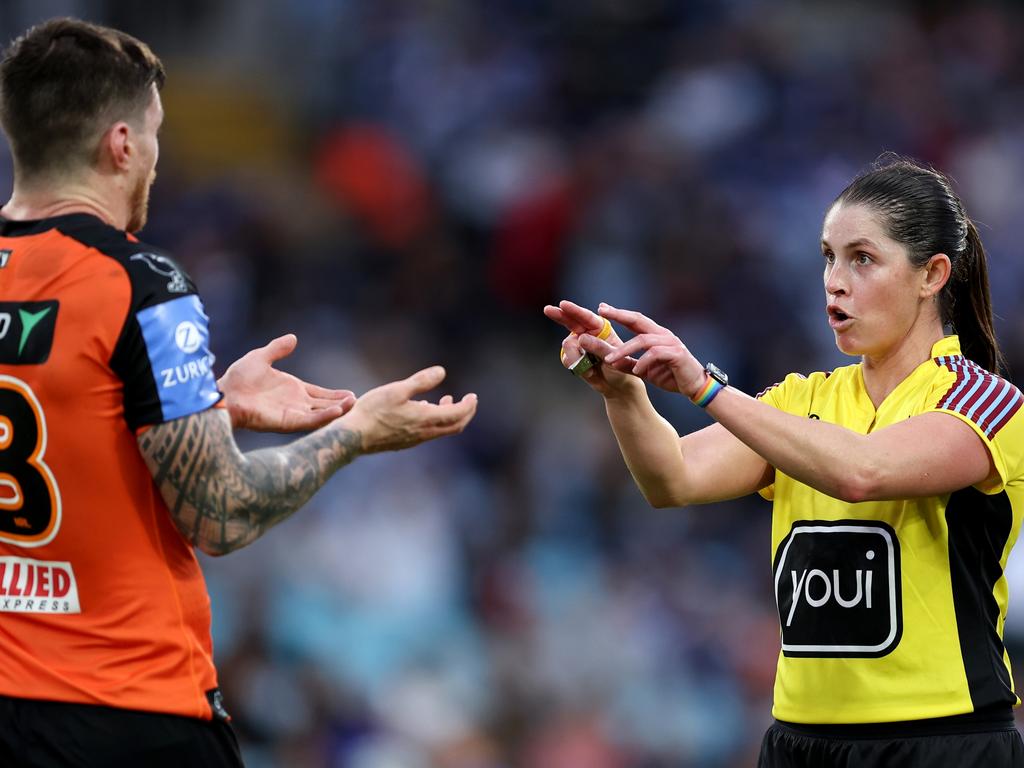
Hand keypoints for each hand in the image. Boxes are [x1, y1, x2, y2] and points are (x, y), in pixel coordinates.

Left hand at [218, 334, 355, 431]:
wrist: (225, 394)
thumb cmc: (238, 378)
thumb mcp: (261, 357)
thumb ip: (278, 349)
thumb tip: (294, 338)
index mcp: (292, 390)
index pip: (319, 393)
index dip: (334, 395)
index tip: (351, 394)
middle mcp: (295, 403)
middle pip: (324, 405)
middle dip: (341, 404)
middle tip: (358, 402)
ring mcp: (292, 413)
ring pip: (321, 414)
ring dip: (337, 410)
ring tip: (352, 405)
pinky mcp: (287, 421)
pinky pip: (310, 421)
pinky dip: (324, 417)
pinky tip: (337, 411)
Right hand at [339, 366, 477, 452]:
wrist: (353, 436)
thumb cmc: (373, 411)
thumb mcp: (397, 389)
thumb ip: (421, 381)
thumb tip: (442, 372)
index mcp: (426, 419)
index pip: (458, 414)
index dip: (469, 405)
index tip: (473, 396)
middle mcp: (424, 433)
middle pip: (455, 426)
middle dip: (465, 413)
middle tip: (468, 401)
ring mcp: (415, 440)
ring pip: (442, 431)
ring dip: (449, 416)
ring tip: (444, 401)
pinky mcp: (405, 443)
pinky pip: (428, 433)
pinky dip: (435, 421)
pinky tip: (422, 410)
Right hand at [543, 299, 640, 396]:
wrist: (616, 386)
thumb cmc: (620, 368)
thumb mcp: (613, 356)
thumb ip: (599, 346)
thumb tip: (580, 338)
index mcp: (600, 327)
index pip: (586, 317)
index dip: (574, 310)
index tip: (563, 304)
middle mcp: (587, 333)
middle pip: (570, 321)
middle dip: (559, 316)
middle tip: (547, 309)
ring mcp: (578, 345)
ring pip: (568, 344)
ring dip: (576, 356)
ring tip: (591, 368)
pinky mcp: (572, 357)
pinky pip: (567, 358)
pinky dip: (576, 366)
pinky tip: (589, 372)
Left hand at [598, 303, 705, 395]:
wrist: (695, 386)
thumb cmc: (670, 375)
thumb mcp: (644, 370)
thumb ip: (628, 364)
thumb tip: (608, 360)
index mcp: (655, 335)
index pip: (634, 320)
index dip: (619, 313)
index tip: (601, 308)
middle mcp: (662, 334)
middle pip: (638, 319)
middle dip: (619, 315)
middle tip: (602, 312)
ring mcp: (671, 342)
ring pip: (642, 340)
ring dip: (624, 350)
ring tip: (609, 360)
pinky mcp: (677, 353)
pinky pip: (655, 354)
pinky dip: (643, 362)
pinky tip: (636, 371)